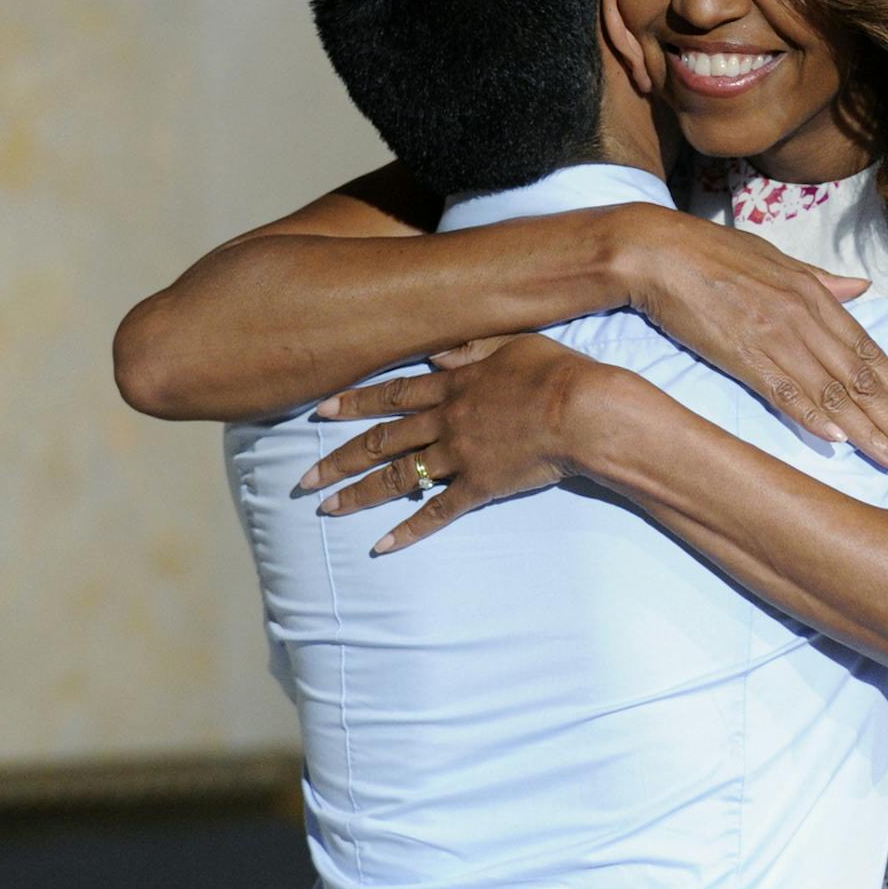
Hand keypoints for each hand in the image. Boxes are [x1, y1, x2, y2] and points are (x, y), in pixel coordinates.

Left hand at [299, 335, 621, 553]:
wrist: (583, 410)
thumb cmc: (558, 371)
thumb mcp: (514, 343)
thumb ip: (472, 347)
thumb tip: (435, 350)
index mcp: (454, 384)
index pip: (393, 394)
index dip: (355, 402)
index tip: (321, 410)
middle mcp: (446, 421)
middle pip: (382, 440)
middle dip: (339, 458)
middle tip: (305, 477)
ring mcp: (461, 456)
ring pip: (399, 477)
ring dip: (360, 494)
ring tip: (327, 509)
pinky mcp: (480, 486)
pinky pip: (438, 511)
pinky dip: (409, 530)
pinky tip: (382, 545)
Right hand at [617, 206, 887, 468]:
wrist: (658, 250)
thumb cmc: (712, 252)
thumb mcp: (777, 259)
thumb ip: (820, 280)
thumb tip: (861, 286)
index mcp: (813, 294)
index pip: (867, 349)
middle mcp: (803, 317)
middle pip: (859, 377)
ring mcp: (775, 336)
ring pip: (831, 391)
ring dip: (866, 430)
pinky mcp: (742, 354)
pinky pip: (784, 391)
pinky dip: (812, 416)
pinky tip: (837, 440)